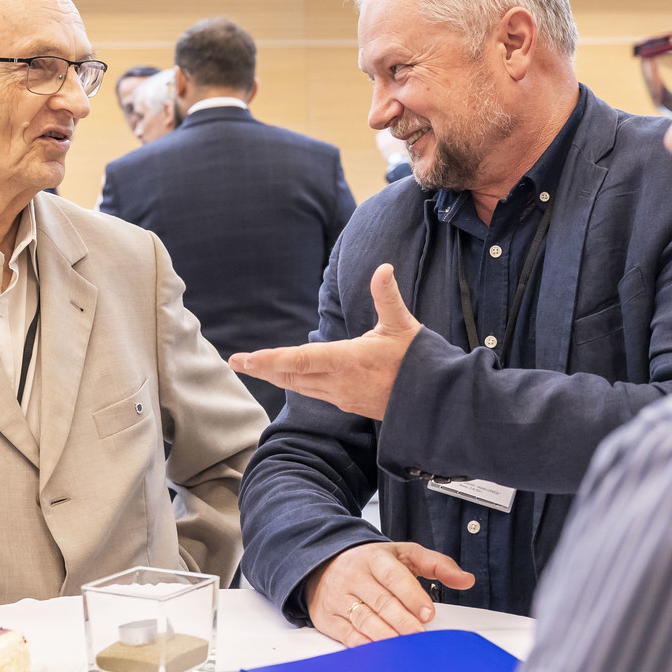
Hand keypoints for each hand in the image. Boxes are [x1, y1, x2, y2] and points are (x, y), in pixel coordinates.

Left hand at [230, 264, 420, 419]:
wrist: (435, 401)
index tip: (244, 359)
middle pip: (291, 375)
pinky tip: (289, 376)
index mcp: (347, 361)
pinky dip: (295, 381)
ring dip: (276, 375)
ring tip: (254, 366)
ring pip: (299, 386)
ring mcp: (342, 395)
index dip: (269, 359)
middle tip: (236, 362)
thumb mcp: (403, 324)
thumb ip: (387, 296)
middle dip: (262, 368)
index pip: (300, 360)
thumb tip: (383, 268)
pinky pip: (313, 392)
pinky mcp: (348, 402)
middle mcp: (339, 382)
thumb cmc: (418, 361)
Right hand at [305, 541, 473, 645]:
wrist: (322, 564)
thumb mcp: (402, 554)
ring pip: (364, 620)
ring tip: (404, 646)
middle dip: (402, 621)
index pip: (394, 576)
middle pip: (380, 601)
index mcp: (374, 558)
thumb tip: (466, 579)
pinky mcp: (329, 618)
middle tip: (419, 634)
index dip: (412, 595)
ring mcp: (339, 598)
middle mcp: (354, 577)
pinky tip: (381, 652)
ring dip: (385, 636)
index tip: (428, 612)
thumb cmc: (370, 562)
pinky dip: (365, 645)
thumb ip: (436, 565)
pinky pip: (348, 635)